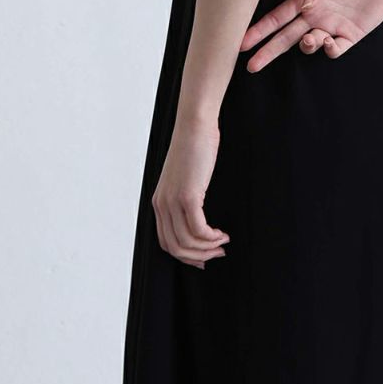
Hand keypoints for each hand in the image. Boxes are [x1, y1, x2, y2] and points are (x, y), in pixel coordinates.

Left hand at [151, 116, 229, 267]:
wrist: (195, 126)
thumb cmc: (195, 148)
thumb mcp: (185, 178)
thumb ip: (185, 197)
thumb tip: (198, 219)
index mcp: (159, 203)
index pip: (166, 242)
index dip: (186, 255)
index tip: (204, 257)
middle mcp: (162, 205)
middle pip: (175, 247)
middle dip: (198, 256)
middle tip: (218, 253)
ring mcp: (173, 201)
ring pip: (187, 242)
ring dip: (208, 248)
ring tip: (223, 242)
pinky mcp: (187, 196)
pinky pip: (198, 229)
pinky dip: (211, 237)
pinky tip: (222, 233)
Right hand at [239, 0, 382, 72]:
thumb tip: (303, 5)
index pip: (278, 17)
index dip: (260, 30)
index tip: (243, 42)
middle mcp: (316, 15)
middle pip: (286, 37)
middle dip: (268, 51)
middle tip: (252, 66)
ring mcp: (332, 26)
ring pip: (309, 44)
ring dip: (306, 45)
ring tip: (310, 38)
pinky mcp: (351, 35)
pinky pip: (334, 49)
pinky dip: (329, 50)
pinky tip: (329, 41)